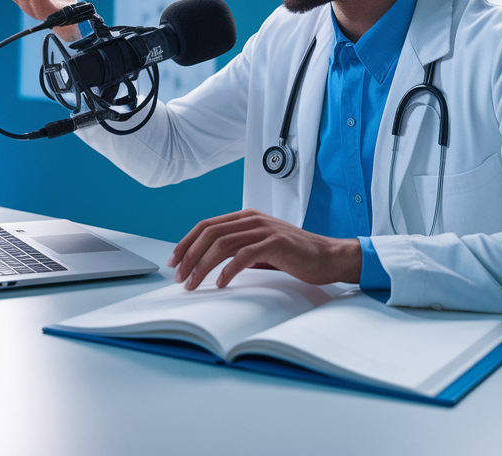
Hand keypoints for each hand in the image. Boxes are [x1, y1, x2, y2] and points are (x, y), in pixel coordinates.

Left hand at [167, 209, 361, 289]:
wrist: (328, 256)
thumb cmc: (295, 255)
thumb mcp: (261, 247)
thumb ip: (238, 248)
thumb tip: (210, 263)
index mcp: (246, 217)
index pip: (206, 225)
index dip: (186, 242)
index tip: (174, 261)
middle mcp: (252, 219)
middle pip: (209, 233)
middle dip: (189, 255)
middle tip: (179, 276)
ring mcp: (264, 229)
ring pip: (222, 244)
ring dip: (202, 266)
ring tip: (193, 283)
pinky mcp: (275, 244)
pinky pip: (243, 256)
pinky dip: (227, 271)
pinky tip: (220, 283)